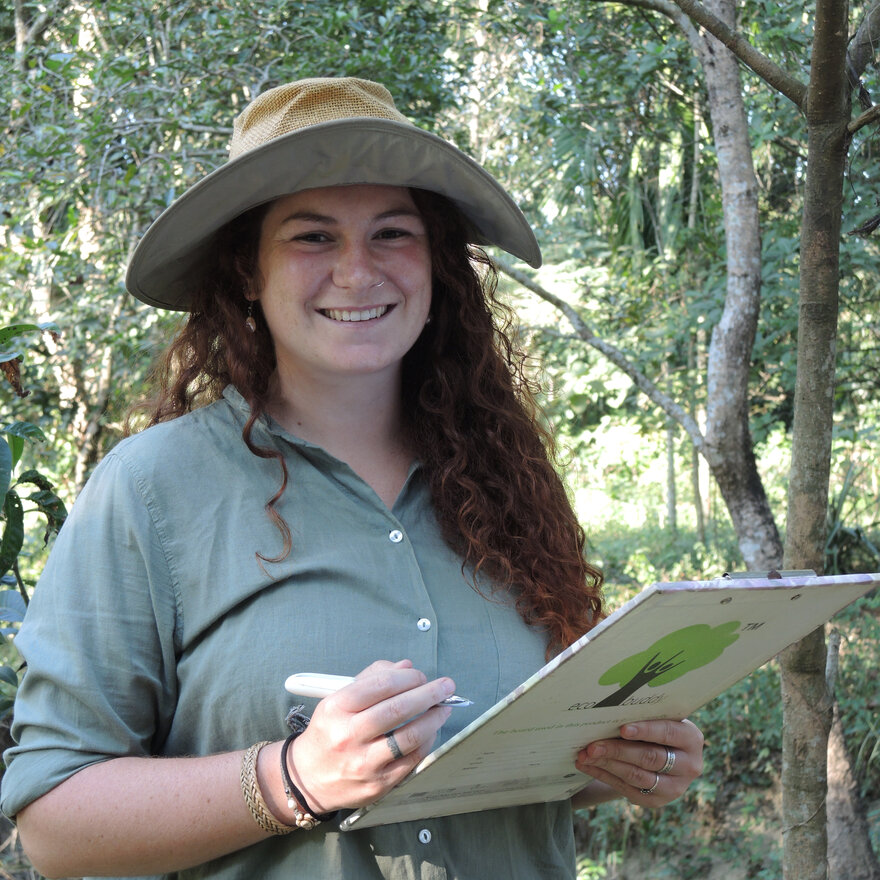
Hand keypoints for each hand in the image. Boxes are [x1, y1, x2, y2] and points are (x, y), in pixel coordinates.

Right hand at [285, 659, 454, 812]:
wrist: (307, 778)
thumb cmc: (329, 732)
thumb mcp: (338, 699)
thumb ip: (371, 679)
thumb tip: (406, 667)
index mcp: (336, 708)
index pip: (381, 685)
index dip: (408, 677)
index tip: (421, 675)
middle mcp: (348, 736)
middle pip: (397, 709)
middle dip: (428, 694)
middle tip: (446, 686)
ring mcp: (364, 763)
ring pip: (408, 736)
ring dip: (433, 718)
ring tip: (444, 708)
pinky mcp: (378, 784)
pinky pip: (411, 760)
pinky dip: (426, 742)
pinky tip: (431, 731)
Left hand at [574, 718, 703, 806]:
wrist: (664, 755)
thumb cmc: (656, 728)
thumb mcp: (659, 720)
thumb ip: (643, 717)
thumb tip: (608, 711)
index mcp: (691, 739)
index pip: (668, 733)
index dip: (645, 731)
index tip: (622, 728)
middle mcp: (689, 766)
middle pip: (650, 758)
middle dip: (618, 750)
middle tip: (593, 745)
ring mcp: (674, 788)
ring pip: (636, 775)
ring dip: (607, 765)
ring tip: (585, 755)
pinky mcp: (655, 801)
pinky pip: (626, 788)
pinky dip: (603, 775)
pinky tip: (587, 765)